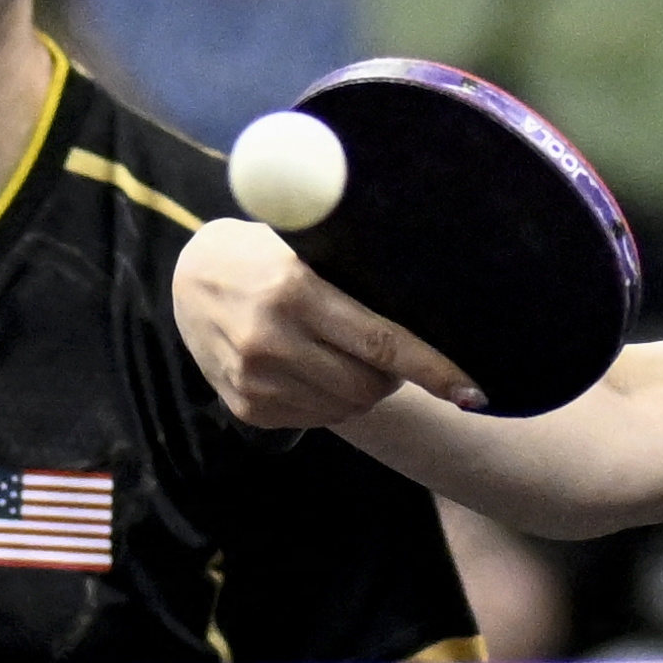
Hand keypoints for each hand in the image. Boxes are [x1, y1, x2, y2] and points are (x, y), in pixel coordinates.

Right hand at [173, 214, 475, 425]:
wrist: (188, 279)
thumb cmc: (264, 253)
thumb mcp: (302, 244)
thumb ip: (353, 268)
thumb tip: (432, 299)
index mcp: (293, 291)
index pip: (382, 341)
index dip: (434, 369)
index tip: (474, 390)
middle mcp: (270, 340)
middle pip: (369, 384)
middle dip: (396, 375)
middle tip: (393, 352)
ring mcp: (255, 380)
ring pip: (347, 407)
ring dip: (365, 388)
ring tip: (350, 356)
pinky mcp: (247, 407)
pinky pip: (317, 418)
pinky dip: (331, 399)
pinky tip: (316, 368)